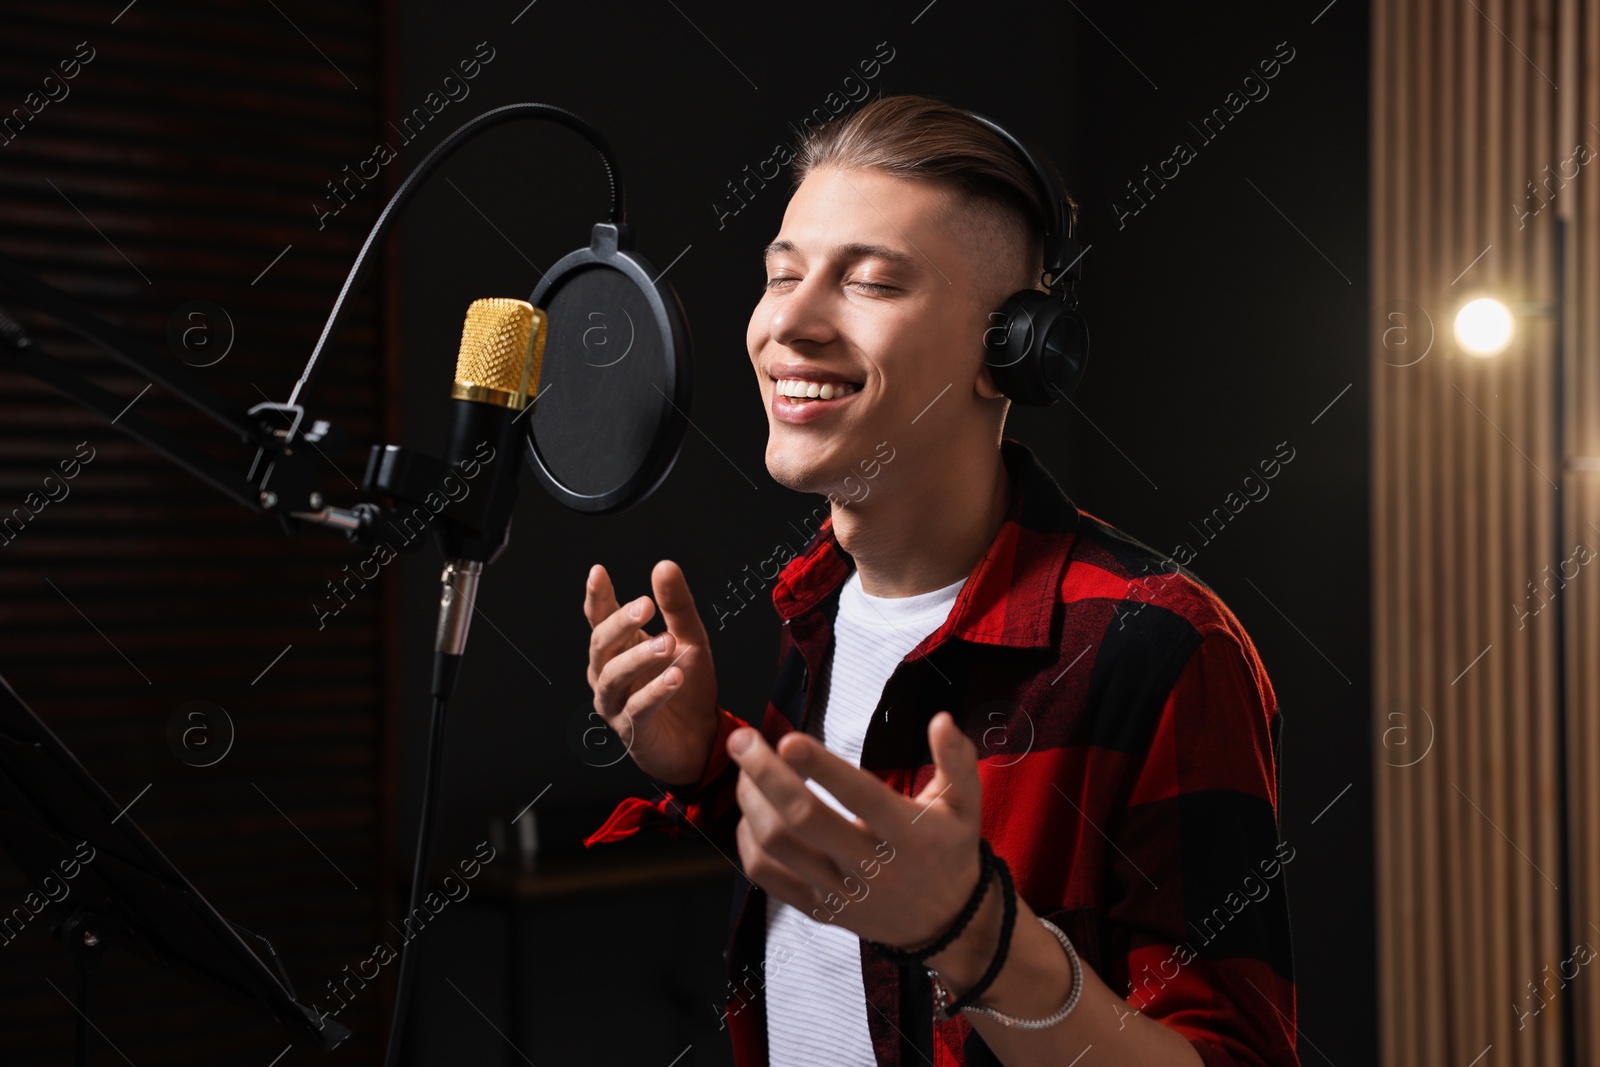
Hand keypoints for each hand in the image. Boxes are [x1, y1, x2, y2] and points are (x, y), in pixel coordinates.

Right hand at [584, 560, 719, 785]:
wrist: (701, 738)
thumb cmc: (688, 687)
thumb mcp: (690, 639)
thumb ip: (677, 605)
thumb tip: (664, 566)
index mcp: (620, 647)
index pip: (600, 617)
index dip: (597, 596)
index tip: (598, 572)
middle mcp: (609, 673)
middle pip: (601, 644)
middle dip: (620, 623)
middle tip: (645, 606)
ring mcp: (616, 703)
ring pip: (614, 677)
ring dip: (640, 657)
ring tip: (667, 644)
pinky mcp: (632, 731)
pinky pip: (637, 709)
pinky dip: (655, 692)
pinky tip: (674, 678)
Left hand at [726, 710, 984, 952]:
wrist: (949, 925)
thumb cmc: (951, 851)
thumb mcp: (966, 805)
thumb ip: (956, 759)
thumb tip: (941, 719)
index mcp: (907, 833)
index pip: (859, 796)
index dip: (821, 768)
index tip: (788, 739)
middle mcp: (870, 865)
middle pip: (803, 819)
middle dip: (765, 775)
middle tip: (741, 740)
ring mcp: (840, 892)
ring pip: (778, 847)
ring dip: (751, 803)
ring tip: (744, 770)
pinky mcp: (820, 910)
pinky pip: (768, 878)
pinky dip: (748, 842)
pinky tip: (750, 813)